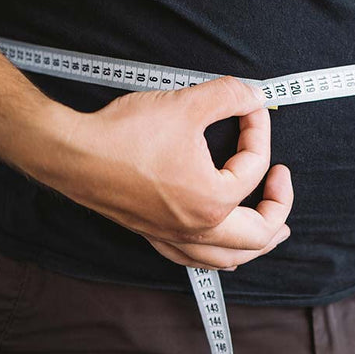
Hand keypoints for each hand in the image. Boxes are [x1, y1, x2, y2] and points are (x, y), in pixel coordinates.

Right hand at [31, 76, 291, 270]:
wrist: (73, 153)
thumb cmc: (126, 133)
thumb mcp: (188, 103)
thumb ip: (230, 95)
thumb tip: (253, 95)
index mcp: (213, 201)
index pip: (254, 167)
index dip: (259, 129)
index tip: (250, 107)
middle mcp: (197, 228)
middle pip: (257, 235)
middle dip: (279, 208)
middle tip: (281, 182)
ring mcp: (172, 236)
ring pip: (227, 258)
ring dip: (255, 244)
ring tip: (272, 230)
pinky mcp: (152, 234)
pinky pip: (194, 258)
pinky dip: (216, 253)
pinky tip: (217, 240)